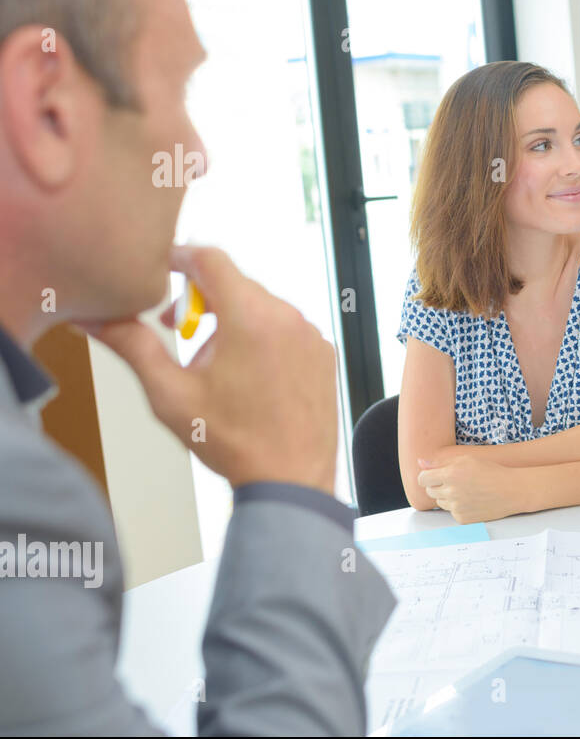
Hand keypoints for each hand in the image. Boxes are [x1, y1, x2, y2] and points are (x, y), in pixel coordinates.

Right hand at [86, 246, 338, 494]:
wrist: (290, 480)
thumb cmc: (233, 441)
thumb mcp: (170, 393)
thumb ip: (132, 345)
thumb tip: (96, 317)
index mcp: (251, 317)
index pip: (211, 258)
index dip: (180, 258)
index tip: (162, 269)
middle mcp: (288, 317)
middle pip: (236, 283)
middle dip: (202, 300)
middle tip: (178, 331)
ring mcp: (312, 335)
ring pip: (262, 306)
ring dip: (233, 321)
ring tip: (215, 364)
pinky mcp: (324, 353)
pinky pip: (287, 329)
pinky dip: (263, 338)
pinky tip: (248, 375)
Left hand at [416, 455, 525, 521]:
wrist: (511, 491)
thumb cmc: (492, 472)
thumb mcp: (467, 460)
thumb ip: (441, 462)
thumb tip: (420, 462)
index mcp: (451, 474)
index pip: (423, 478)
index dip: (426, 477)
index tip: (431, 476)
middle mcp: (451, 491)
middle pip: (430, 491)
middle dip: (437, 486)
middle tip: (454, 482)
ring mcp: (456, 507)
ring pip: (440, 502)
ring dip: (447, 497)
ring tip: (466, 491)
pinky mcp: (462, 518)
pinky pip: (452, 512)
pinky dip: (458, 507)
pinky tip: (472, 501)